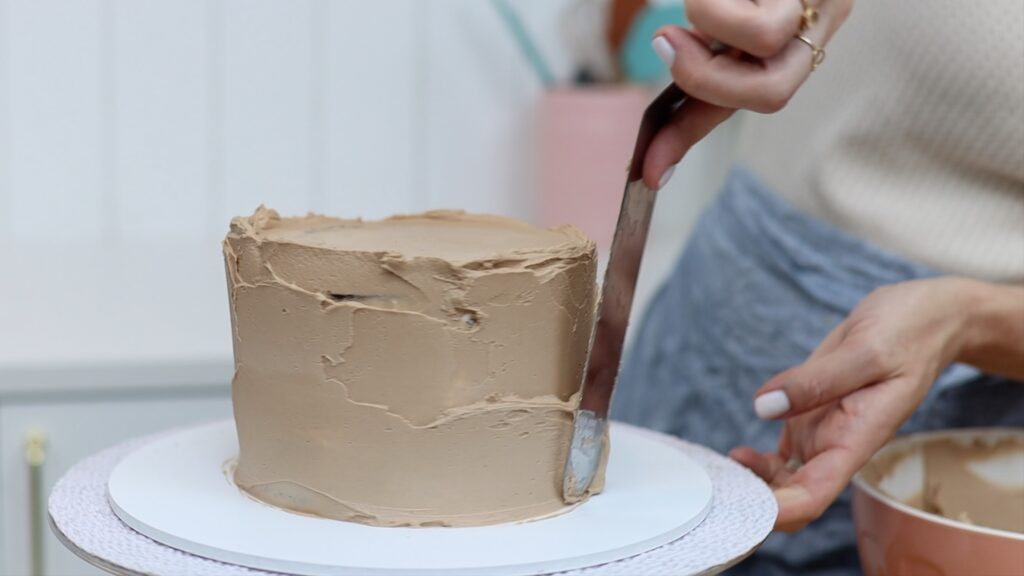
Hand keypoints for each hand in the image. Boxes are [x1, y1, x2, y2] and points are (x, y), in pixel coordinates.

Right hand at [642, 0, 852, 189]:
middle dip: (705, 83)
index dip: (691, 138)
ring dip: (708, 27)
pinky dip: (714, 5)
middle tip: (668, 46)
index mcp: (791, 36)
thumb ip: (697, 42)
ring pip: (765, 51)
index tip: (647, 173)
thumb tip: (661, 68)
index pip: (743, 102)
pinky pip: (757, 19)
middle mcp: (814, 23)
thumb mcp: (718, 8)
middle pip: (771, 97)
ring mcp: (821, 1)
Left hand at [730, 278, 975, 530]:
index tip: (742, 503)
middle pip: (791, 497)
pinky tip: (734, 455)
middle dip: (754, 500)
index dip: (777, 510)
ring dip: (751, 483)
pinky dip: (757, 462)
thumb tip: (763, 405)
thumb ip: (815, 380)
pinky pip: (780, 453)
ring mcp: (822, 432)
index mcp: (856, 438)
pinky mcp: (810, 415)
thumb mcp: (866, 349)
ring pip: (781, 479)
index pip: (813, 495)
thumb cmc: (909, 330)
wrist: (926, 317)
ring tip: (717, 468)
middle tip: (715, 481)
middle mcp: (836, 444)